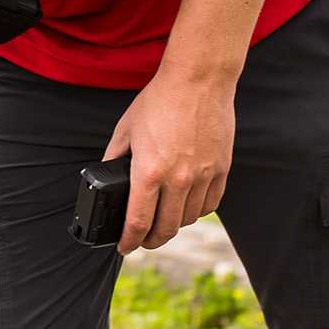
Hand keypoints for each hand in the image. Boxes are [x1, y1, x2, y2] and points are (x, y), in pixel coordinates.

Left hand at [102, 71, 236, 253]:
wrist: (198, 80)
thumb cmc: (159, 101)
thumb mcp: (125, 130)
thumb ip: (114, 158)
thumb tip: (106, 176)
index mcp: (149, 172)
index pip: (138, 222)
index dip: (129, 241)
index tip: (125, 247)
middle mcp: (178, 179)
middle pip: (166, 228)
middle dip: (151, 240)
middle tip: (143, 240)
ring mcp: (203, 175)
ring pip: (188, 218)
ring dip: (174, 226)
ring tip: (164, 222)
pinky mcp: (221, 169)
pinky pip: (210, 204)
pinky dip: (197, 211)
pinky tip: (187, 208)